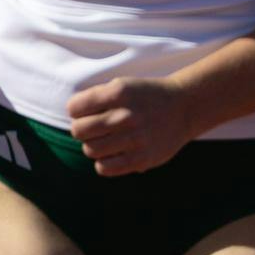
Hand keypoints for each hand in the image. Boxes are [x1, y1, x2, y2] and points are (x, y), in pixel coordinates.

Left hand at [66, 76, 197, 175]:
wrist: (182, 108)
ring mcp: (135, 139)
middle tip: (92, 129)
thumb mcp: (120, 85)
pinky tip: (111, 154)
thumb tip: (72, 116)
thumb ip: (95, 98)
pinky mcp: (142, 159)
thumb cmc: (143, 96)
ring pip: (90, 150)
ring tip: (103, 141)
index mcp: (118, 93)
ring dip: (91, 146)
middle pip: (79, 131)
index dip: (75, 110)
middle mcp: (126, 115)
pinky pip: (105, 168)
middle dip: (81, 130)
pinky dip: (102, 163)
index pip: (74, 107)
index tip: (84, 112)